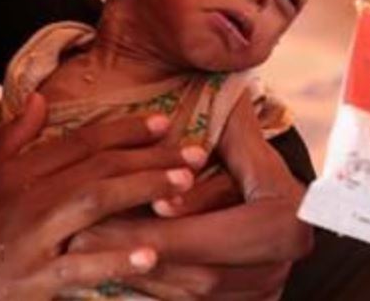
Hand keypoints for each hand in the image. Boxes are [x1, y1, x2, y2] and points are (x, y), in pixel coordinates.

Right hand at [0, 94, 205, 299]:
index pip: (82, 141)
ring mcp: (32, 238)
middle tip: (196, 154)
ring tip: (184, 186)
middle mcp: (29, 197)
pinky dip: (113, 262)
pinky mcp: (32, 279)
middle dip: (151, 158)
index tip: (164, 122)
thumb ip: (11, 137)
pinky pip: (79, 269)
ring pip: (95, 204)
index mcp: (18, 170)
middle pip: (100, 167)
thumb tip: (39, 98)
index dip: (125, 130)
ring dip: (143, 192)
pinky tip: (150, 255)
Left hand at [70, 104, 311, 299]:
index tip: (116, 214)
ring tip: (88, 252)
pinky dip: (150, 290)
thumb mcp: (249, 144)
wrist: (288, 218)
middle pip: (199, 273)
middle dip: (137, 255)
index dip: (167, 230)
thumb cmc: (257, 170)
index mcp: (285, 221)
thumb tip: (214, 89)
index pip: (214, 235)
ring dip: (136, 276)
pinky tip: (115, 270)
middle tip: (81, 238)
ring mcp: (263, 292)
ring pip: (191, 295)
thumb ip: (231, 127)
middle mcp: (278, 264)